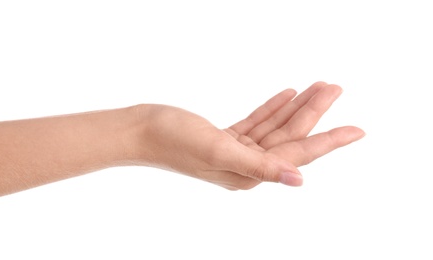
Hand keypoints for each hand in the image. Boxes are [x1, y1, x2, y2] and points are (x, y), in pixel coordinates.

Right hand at [135, 82, 364, 189]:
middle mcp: (246, 166)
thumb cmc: (173, 140)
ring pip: (275, 127)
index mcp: (249, 174)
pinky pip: (257, 122)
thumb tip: (299, 180)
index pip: (297, 154)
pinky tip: (287, 95)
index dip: (328, 140)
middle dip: (313, 113)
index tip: (357, 130)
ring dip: (296, 107)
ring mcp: (236, 151)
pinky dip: (272, 108)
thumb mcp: (219, 151)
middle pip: (289, 136)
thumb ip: (260, 166)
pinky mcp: (225, 138)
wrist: (141, 130)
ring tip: (318, 87)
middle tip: (334, 88)